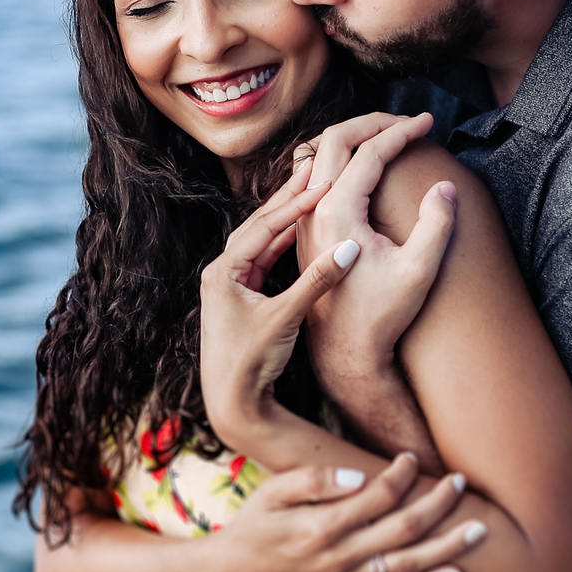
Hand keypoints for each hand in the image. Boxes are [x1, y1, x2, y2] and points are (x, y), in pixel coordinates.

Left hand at [199, 163, 359, 449]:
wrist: (231, 404)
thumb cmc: (251, 364)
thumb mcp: (286, 319)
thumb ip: (316, 282)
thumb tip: (349, 247)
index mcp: (224, 272)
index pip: (264, 226)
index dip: (295, 203)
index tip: (324, 181)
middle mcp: (222, 272)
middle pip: (260, 224)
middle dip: (289, 198)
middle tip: (317, 168)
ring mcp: (230, 284)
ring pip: (262, 239)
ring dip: (288, 216)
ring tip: (314, 189)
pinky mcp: (241, 296)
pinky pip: (265, 258)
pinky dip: (284, 242)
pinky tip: (303, 228)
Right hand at [203, 452, 486, 571]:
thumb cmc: (254, 526)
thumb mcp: (271, 493)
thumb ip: (313, 480)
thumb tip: (359, 474)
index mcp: (320, 527)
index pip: (375, 498)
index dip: (399, 476)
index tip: (410, 458)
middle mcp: (340, 557)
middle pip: (402, 530)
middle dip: (436, 505)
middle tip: (459, 482)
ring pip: (409, 564)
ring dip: (448, 547)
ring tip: (479, 529)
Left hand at [295, 114, 456, 386]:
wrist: (345, 353)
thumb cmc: (381, 316)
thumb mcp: (419, 272)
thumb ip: (436, 225)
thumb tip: (444, 187)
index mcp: (337, 213)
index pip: (369, 152)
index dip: (402, 131)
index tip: (430, 121)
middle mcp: (313, 210)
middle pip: (334, 140)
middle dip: (373, 122)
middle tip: (408, 120)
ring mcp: (305, 219)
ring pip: (319, 155)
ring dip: (355, 137)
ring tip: (389, 134)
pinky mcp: (306, 230)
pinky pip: (315, 175)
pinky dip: (341, 157)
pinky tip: (363, 164)